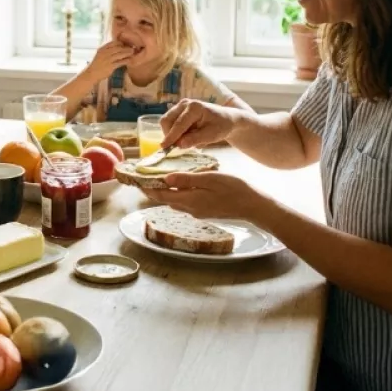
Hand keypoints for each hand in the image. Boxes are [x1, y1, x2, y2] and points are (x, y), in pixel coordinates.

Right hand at [86, 40, 134, 80]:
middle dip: (126, 47)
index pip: (113, 43)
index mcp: (102, 49)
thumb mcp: (100, 55)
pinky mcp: (111, 66)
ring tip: (133, 52)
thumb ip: (107, 51)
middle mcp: (105, 53)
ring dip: (127, 53)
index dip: (120, 43)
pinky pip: (121, 62)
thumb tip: (116, 49)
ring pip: (120, 54)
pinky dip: (126, 60)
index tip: (125, 44)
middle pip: (118, 48)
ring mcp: (108, 59)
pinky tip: (130, 60)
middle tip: (132, 47)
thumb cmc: (96, 65)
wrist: (91, 74)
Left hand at [145, 172, 267, 221]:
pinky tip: (183, 184)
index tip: (137, 181)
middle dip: (155, 190)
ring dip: (167, 192)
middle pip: (166, 200)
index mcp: (190, 200)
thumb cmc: (235, 189)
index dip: (147, 189)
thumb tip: (166, 179)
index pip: (161, 196)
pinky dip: (179, 194)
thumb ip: (187, 179)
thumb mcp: (210, 178)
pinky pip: (186, 203)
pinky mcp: (205, 212)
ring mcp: (198, 212)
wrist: (254, 206)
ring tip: (162, 178)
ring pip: (176, 202)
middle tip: (146, 178)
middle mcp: (191, 209)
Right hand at [160, 99, 235, 149]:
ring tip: (188, 139)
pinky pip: (171, 123)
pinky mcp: (178, 110)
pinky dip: (176, 131)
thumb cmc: (221, 126)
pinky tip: (188, 134)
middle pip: (167, 120)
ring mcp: (180, 106)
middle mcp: (184, 103)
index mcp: (194, 107)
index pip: (179, 124)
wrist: (226, 119)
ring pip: (167, 122)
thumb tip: (179, 144)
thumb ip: (196, 139)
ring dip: (173, 134)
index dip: (171, 136)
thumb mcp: (212, 135)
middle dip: (170, 135)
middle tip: (180, 146)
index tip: (164, 147)